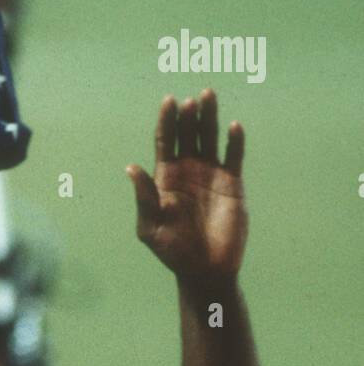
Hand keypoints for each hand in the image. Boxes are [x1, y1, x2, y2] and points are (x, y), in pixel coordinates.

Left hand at [127, 90, 246, 279]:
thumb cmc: (173, 252)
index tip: (169, 101)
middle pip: (187, 134)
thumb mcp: (151, 227)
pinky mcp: (231, 183)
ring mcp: (210, 174)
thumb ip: (144, 198)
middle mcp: (187, 171)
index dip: (166, 121)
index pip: (165, 141)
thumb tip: (131, 167)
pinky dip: (234, 141)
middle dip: (188, 115)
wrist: (205, 269)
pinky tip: (233, 127)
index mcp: (165, 178)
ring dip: (209, 117)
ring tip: (208, 96)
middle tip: (191, 100)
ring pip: (209, 137)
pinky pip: (233, 155)